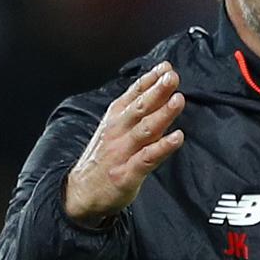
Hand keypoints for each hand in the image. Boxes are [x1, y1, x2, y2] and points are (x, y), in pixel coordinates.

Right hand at [65, 61, 185, 226]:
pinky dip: (163, 147)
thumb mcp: (115, 128)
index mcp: (115, 118)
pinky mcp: (127, 173)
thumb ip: (136, 110)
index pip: (133, 95)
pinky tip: (178, 137)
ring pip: (145, 130)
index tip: (166, 67)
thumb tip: (159, 87)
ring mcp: (121, 152)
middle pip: (139, 108)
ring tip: (178, 100)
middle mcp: (117, 132)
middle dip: (157, 91)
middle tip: (172, 77)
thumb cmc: (105, 157)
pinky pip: (147, 158)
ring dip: (162, 114)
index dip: (150, 80)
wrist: (81, 192)